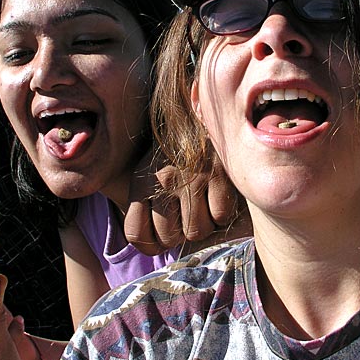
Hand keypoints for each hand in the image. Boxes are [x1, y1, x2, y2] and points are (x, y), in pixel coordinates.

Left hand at [125, 151, 242, 254]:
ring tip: (203, 203)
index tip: (161, 237)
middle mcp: (164, 180)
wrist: (200, 112)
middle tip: (186, 215)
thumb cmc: (175, 152)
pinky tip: (218, 195)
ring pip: (197, 232)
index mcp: (142, 181)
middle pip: (168, 238)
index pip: (136, 235)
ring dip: (203, 223)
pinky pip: (220, 216)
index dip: (151, 244)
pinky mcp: (220, 173)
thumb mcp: (150, 173)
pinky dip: (222, 212)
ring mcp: (193, 176)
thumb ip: (147, 207)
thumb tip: (156, 246)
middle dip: (179, 234)